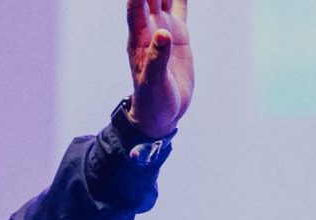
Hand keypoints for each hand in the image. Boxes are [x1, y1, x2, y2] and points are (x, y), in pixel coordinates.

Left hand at [126, 0, 193, 137]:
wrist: (161, 113)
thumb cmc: (152, 102)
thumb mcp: (153, 83)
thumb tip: (162, 34)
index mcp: (138, 40)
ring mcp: (163, 29)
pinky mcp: (178, 34)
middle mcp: (149, 29)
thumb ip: (157, 59)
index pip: (135, 7)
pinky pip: (180, 6)